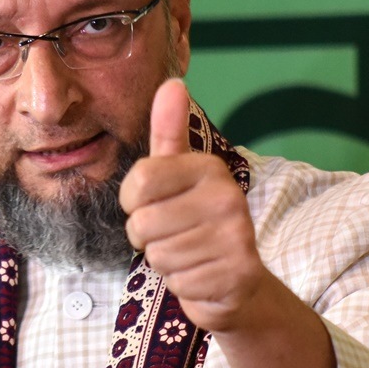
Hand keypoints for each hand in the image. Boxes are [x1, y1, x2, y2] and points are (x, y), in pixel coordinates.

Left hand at [120, 78, 265, 331]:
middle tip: (174, 235)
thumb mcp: (178, 175)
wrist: (237, 284)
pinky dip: (181, 284)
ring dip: (165, 261)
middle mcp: (226, 197)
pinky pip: (176, 281)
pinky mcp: (236, 273)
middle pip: (141, 222)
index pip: (139, 181)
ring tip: (189, 254)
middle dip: (147, 238)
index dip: (131, 202)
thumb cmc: (195, 223)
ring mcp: (235, 236)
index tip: (150, 205)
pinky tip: (201, 274)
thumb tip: (172, 83)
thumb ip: (168, 132)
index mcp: (208, 168)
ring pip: (157, 254)